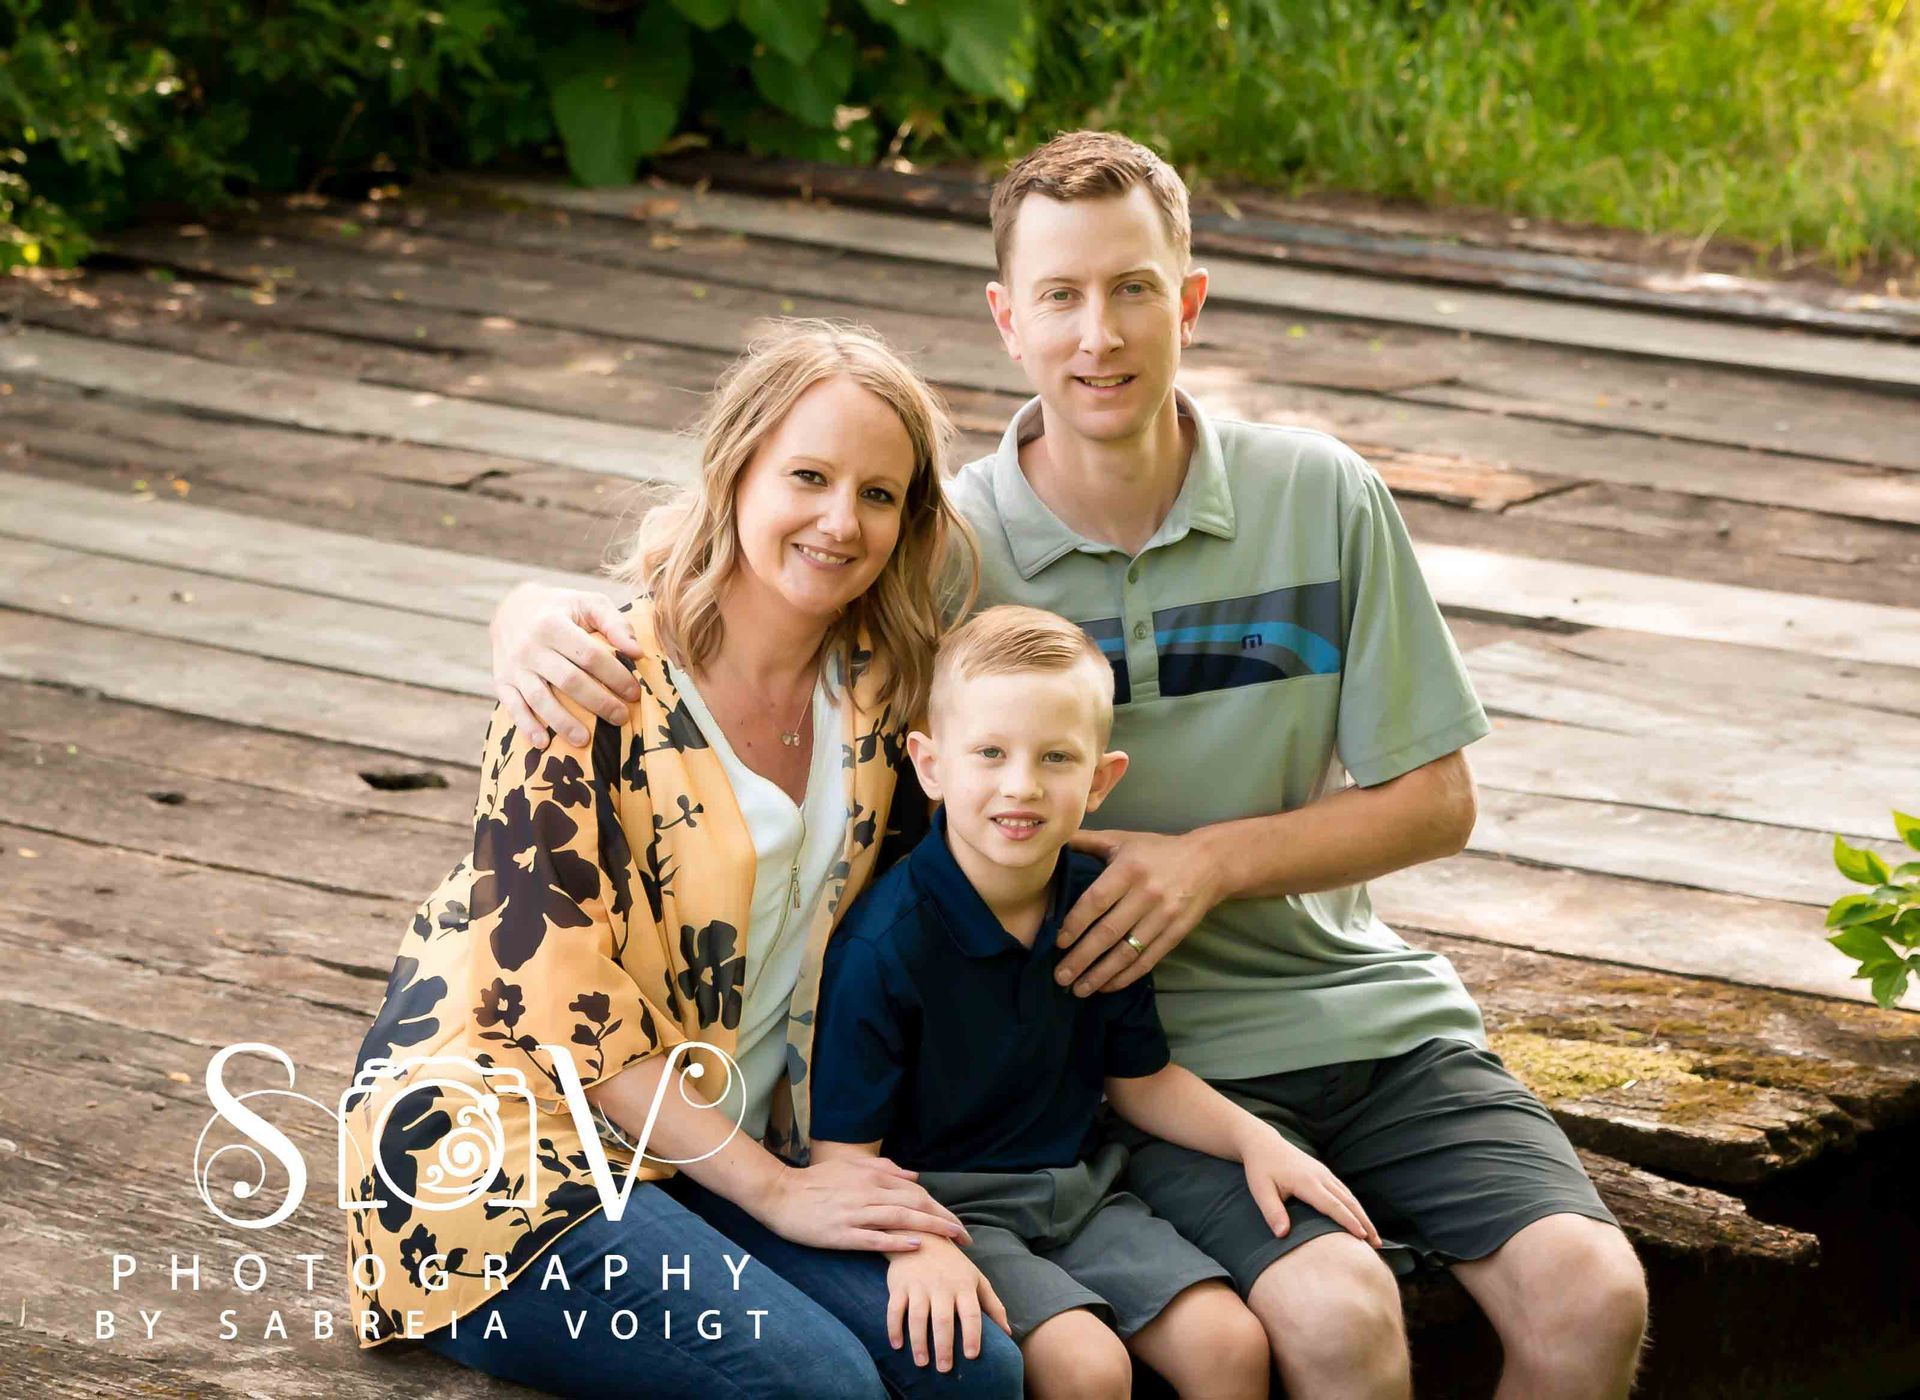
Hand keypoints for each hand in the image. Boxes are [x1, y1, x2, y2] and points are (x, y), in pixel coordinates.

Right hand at [491, 583, 645, 747]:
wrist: (511, 608)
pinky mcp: (501, 681)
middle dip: (598, 703)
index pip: (590, 655)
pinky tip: (543, 742)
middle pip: (569, 681)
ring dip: (563, 723)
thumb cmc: (561, 608)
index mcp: (553, 624)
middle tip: (621, 718)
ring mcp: (514, 666)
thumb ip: (615, 623)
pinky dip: (527, 726)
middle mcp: (530, 646)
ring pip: (540, 699)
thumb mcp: (588, 603)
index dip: (615, 676)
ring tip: (585, 740)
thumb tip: (637, 652)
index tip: (634, 693)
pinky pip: (512, 707)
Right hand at [758, 1157, 974, 1254]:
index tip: (957, 1222)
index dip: (939, 1206)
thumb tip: (914, 1176)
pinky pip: (874, 1237)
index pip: (915, 1192)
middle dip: (943, 1220)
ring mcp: (854, 1213)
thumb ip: (882, 1168)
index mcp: (871, 1177)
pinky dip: (897, 1241)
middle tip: (965, 1236)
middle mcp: (867, 1192)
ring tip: (952, 1239)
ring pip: (900, 1219)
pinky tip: (916, 1245)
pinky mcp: (841, 1233)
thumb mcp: (849, 1167)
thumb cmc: (814, 1181)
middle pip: (914, 1204)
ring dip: (930, 1228)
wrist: (779, 1194)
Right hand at [886, 1234, 1010, 1370]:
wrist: (923, 1236)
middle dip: (944, 1346)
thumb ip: (993, 1305)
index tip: (971, 1355)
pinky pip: (894, 1309)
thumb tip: (1007, 1333)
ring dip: (919, 1342)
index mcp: (963, 1285)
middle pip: (943, 1319)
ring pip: (918, 1317)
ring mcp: (919, 1285)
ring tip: (922, 1362)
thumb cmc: (954, 1265)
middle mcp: (941, 1285)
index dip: (972, 1334)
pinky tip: (897, 1345)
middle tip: (944, 1369)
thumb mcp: (977, 1279)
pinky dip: (894, 1328)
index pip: (971, 1312)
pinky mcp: (899, 1285)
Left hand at [1055, 828, 1221, 994]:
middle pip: (1108, 932)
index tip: (1058, 942)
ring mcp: (1163, 916)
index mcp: (1129, 869)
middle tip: (1059, 976)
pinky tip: (1106, 986)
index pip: (1096, 901)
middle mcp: (1146, 894)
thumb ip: (1087, 841)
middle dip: (1081, 958)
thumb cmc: (1157, 850)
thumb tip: (1052, 840)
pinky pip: (1147, 960)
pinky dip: (1125, 976)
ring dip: (1101, 974)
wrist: (1209, 862)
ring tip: (1079, 989)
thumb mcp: (1122, 839)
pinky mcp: (1176, 933)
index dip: (1075, 924)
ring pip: (1127, 952)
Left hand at [1238, 1125, 1380, 1247]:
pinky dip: (1355, 1206)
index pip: (1332, 1205)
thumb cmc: (1260, 1168)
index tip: (1362, 1237)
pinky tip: (1360, 1219)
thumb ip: (1272, 1212)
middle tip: (1376, 1244)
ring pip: (1349, 1196)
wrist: (1263, 1143)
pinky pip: (1344, 1191)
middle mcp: (1321, 1176)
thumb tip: (1282, 1234)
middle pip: (1348, 1202)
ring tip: (1373, 1237)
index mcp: (1307, 1181)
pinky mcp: (1324, 1173)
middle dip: (1364, 1223)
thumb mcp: (1260, 1190)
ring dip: (1363, 1216)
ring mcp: (1324, 1173)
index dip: (1348, 1221)